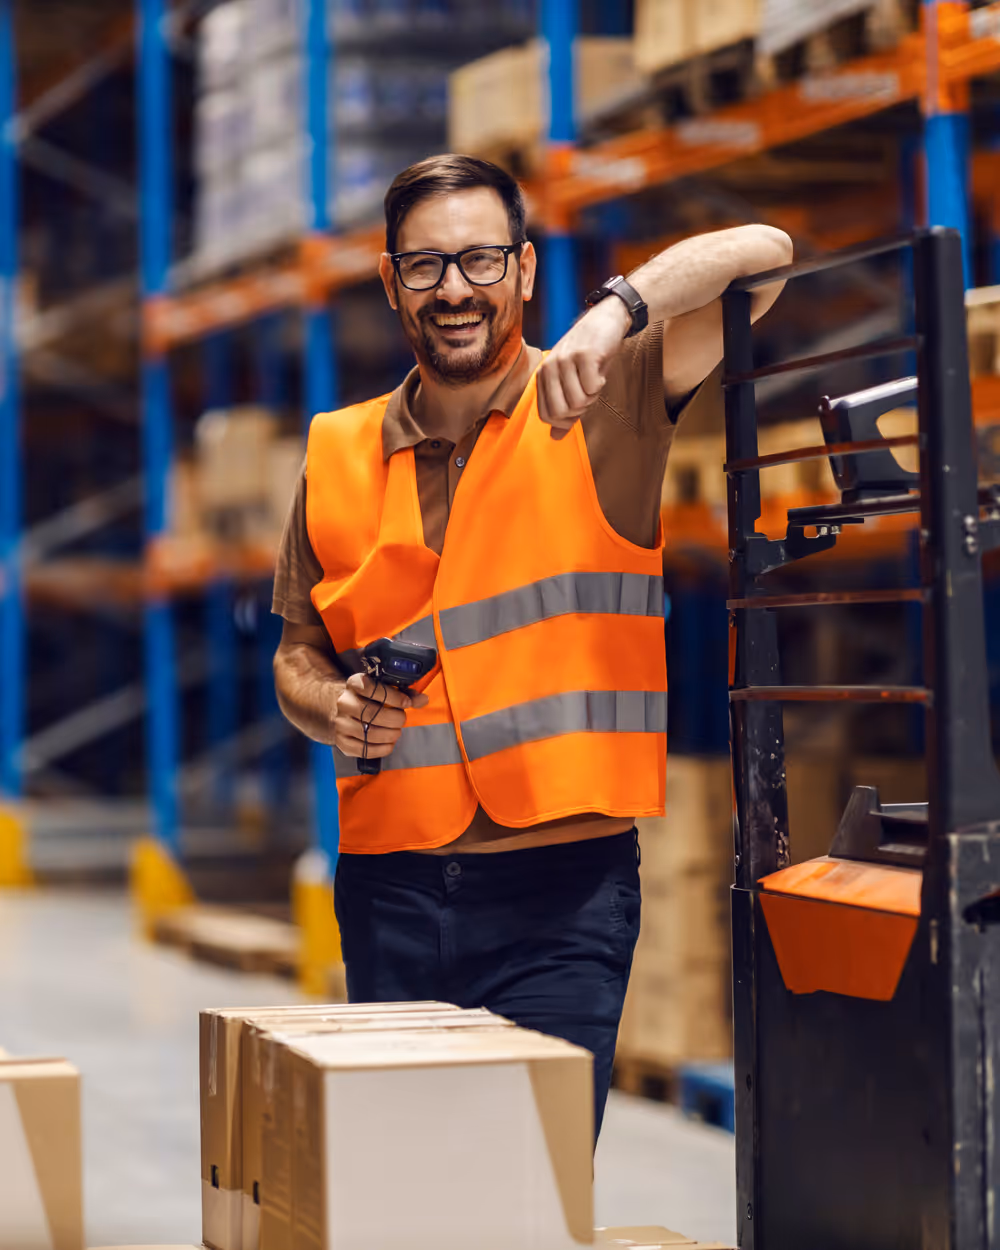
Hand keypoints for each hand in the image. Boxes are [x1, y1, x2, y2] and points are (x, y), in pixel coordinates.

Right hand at [332, 673, 428, 759]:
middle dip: (394, 719)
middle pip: (372, 714)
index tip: (406, 703)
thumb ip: (404, 693)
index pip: (371, 688)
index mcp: (354, 684)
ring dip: (390, 735)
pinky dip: (382, 749)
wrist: (342, 711)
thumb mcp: (383, 689)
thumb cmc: (368, 699)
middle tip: (402, 720)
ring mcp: (341, 723)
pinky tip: (389, 743)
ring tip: (396, 732)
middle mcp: (344, 702)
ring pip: (369, 733)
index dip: (393, 697)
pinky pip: (364, 750)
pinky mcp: (342, 741)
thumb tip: (423, 700)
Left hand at [537, 296, 630, 438]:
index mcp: (543, 375)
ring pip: (578, 401)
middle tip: (588, 392)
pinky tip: (600, 371)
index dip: (565, 420)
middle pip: (561, 412)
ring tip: (594, 378)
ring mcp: (565, 360)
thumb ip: (564, 410)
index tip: (578, 407)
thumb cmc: (589, 355)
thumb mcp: (572, 382)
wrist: (606, 320)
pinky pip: (592, 387)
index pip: (546, 415)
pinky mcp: (584, 355)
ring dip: (592, 395)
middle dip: (580, 410)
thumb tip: (555, 438)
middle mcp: (549, 367)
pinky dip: (600, 385)